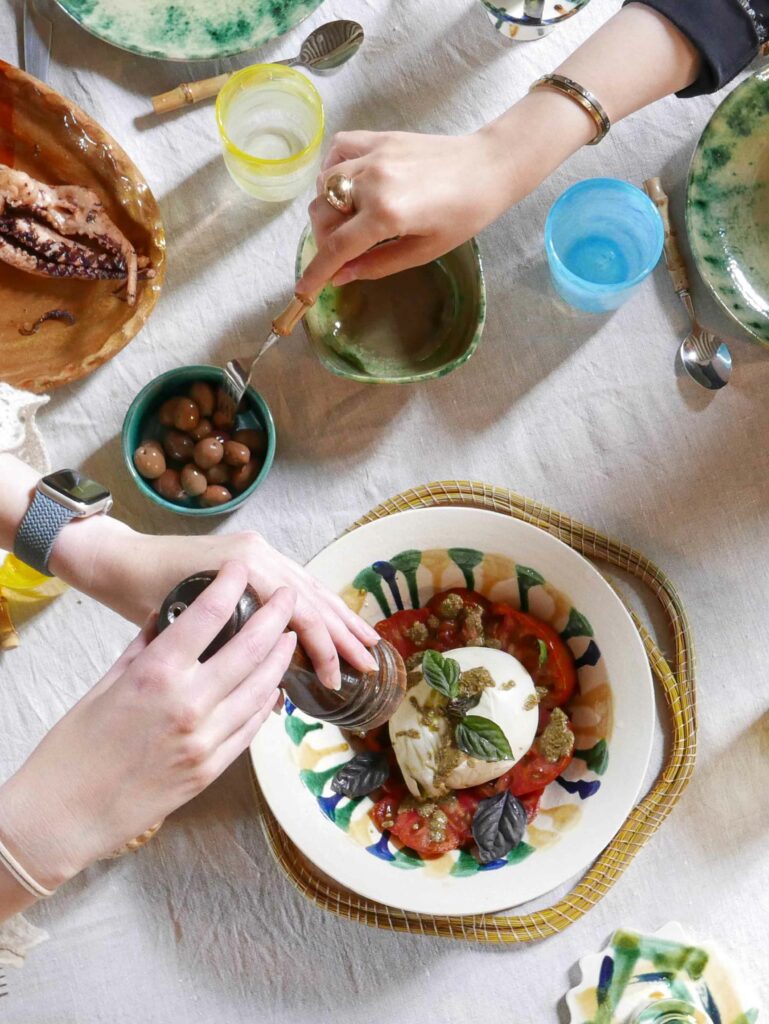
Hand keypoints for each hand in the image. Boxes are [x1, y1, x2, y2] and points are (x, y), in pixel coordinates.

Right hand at [0, 562, 295, 889]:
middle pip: (251, 649)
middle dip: (276, 617)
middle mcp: (189, 703)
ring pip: (262, 689)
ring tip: (289, 637)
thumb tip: (169, 617)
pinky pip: (251, 727)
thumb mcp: (106, 683)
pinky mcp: (212, 769)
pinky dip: (266, 702)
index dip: (231, 585)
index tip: (242, 568)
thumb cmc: (75, 748)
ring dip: (280, 659)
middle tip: (288, 596)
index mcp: (156, 674)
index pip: (208, 616)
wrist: (65, 814)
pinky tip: (273, 687)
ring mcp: (206, 740)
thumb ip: (145, 647)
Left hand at [51, 522, 379, 689]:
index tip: (334, 679)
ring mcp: (260, 551)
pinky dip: (319, 604)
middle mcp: (260, 553)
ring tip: (366, 644)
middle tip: (371, 665)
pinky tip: (334, 622)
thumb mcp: (183, 624)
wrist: (117, 560)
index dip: (322, 648)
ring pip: (312, 587)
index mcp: (246, 567)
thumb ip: (226, 645)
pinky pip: (297, 581)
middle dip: (345, 633)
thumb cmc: (139, 594)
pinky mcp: (255, 555)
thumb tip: (270, 686)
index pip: (299, 612)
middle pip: (314, 597)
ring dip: (340, 617)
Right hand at [296, 128, 515, 294]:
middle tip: (341, 254)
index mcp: (386, 215)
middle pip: (322, 215)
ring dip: (327, 208)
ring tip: (348, 221)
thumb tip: (340, 278)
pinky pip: (338, 150)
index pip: (335, 249)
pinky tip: (348, 184)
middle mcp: (372, 182)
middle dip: (324, 240)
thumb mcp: (423, 251)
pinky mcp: (379, 138)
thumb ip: (376, 265)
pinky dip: (334, 169)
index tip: (302, 291)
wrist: (488, 167)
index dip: (314, 273)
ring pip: (325, 184)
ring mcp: (373, 155)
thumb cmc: (464, 216)